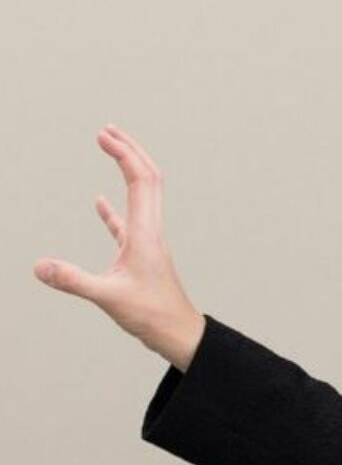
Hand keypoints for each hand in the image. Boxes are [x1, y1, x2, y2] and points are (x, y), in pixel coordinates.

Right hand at [34, 125, 204, 370]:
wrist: (179, 334)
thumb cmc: (153, 316)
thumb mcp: (109, 297)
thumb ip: (73, 280)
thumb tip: (39, 266)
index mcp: (146, 233)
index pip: (140, 180)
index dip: (123, 154)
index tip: (103, 136)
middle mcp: (150, 231)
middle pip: (148, 179)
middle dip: (130, 151)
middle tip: (107, 130)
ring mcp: (147, 243)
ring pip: (141, 197)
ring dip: (127, 171)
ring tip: (109, 151)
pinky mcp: (141, 257)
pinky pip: (126, 224)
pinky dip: (114, 209)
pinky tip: (99, 203)